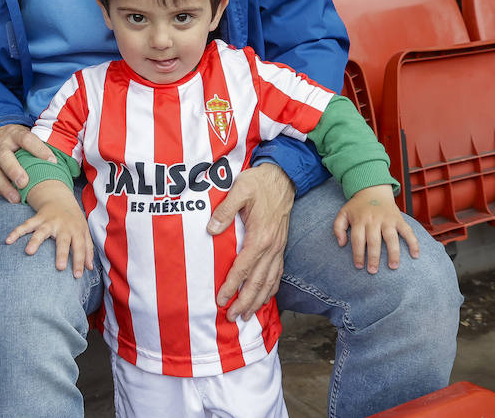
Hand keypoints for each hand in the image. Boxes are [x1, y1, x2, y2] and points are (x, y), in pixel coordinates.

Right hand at [0, 123, 55, 202]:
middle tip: (24, 183)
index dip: (39, 149)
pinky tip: (6, 196)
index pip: (27, 139)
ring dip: (5, 187)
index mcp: (14, 134)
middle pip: (4, 157)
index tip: (52, 161)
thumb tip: (60, 161)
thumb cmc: (17, 141)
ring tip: (17, 199)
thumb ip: (38, 146)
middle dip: (13, 171)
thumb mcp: (26, 136)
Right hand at [4, 180, 92, 276]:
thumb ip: (88, 249)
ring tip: (28, 252)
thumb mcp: (84, 232)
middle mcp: (63, 226)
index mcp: (76, 230)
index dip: (80, 261)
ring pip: (41, 231)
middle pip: (62, 241)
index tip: (77, 276)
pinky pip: (25, 225)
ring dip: (35, 241)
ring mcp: (49, 222)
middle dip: (61, 253)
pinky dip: (16, 232)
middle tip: (60, 267)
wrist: (60, 199)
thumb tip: (89, 268)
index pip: (80, 247)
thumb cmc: (74, 221)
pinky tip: (8, 240)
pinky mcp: (37, 219)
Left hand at [208, 162, 293, 319]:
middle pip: (258, 282)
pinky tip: (265, 298)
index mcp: (260, 236)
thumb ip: (225, 210)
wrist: (284, 177)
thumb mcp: (240, 189)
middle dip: (245, 302)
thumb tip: (211, 229)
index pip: (243, 268)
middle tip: (232, 317)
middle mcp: (272, 247)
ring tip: (247, 315)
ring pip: (269, 281)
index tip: (221, 300)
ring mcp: (278, 248)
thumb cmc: (259, 182)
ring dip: (258, 301)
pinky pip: (278, 273)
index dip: (232, 286)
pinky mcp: (281, 246)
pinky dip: (271, 289)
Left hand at [332, 184, 419, 273]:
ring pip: (391, 237)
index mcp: (360, 220)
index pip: (358, 239)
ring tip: (393, 266)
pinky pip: (408, 231)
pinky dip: (413, 242)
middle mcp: (374, 220)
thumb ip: (338, 228)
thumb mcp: (343, 213)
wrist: (373, 189)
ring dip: (393, 253)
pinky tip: (415, 255)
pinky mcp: (399, 219)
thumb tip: (341, 244)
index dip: (358, 254)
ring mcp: (387, 219)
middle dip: (373, 257)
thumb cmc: (357, 206)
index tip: (359, 266)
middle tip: (373, 271)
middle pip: (374, 241)